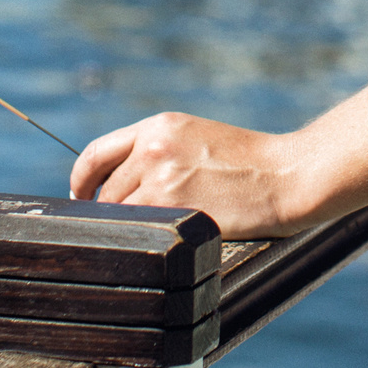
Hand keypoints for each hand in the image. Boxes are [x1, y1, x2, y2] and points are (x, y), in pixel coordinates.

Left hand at [69, 111, 315, 236]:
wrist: (286, 175)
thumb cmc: (251, 163)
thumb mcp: (198, 139)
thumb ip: (159, 152)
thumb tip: (123, 183)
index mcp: (160, 126)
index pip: (97, 152)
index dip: (81, 179)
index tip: (82, 196)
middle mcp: (153, 147)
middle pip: (105, 190)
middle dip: (109, 211)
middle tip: (126, 225)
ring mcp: (161, 178)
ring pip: (118, 214)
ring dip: (130, 227)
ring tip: (153, 234)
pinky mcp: (173, 208)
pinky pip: (139, 230)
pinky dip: (143, 239)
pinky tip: (163, 242)